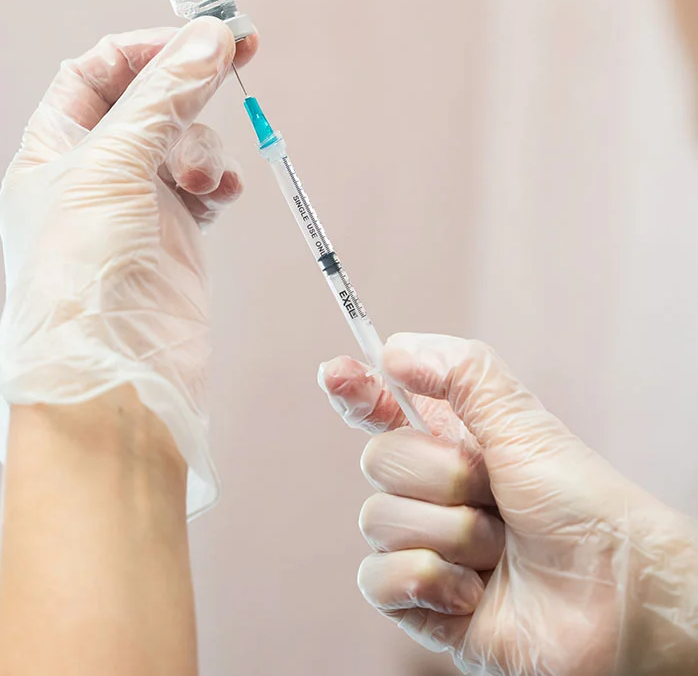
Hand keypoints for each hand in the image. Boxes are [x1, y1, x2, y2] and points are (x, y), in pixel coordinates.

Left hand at [0, 18, 256, 517]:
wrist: (116, 371)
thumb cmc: (85, 269)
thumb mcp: (114, 165)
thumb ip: (164, 96)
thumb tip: (211, 35)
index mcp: (52, 149)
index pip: (97, 71)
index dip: (147, 47)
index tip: (200, 34)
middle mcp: (91, 171)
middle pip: (148, 99)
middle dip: (191, 81)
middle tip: (243, 50)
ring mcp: (136, 203)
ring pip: (184, 139)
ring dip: (204, 146)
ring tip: (207, 183)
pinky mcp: (176, 233)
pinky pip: (205, 182)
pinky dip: (218, 179)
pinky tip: (220, 198)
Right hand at [319, 334, 697, 675]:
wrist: (619, 596)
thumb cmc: (583, 504)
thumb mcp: (524, 422)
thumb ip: (462, 373)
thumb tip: (392, 349)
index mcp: (453, 443)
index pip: (383, 409)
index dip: (356, 390)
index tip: (336, 372)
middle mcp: (435, 493)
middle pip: (377, 459)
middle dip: (439, 474)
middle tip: (492, 491)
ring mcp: (428, 549)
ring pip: (378, 521)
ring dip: (449, 533)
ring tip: (500, 551)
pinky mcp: (426, 606)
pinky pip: (379, 580)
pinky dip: (427, 580)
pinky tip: (473, 592)